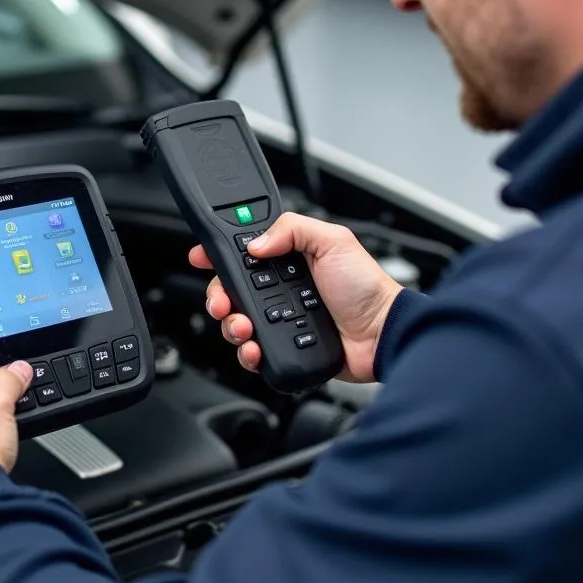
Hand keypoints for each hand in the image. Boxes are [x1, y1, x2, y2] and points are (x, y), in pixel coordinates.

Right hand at [189, 212, 402, 383]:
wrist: (381, 334)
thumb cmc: (366, 287)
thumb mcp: (333, 241)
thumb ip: (293, 229)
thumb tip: (256, 243)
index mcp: (288, 259)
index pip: (243, 253)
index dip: (218, 255)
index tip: (201, 257)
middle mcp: (280, 289)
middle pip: (231, 290)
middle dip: (218, 296)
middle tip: (222, 303)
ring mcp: (281, 319)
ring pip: (237, 322)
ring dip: (232, 326)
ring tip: (244, 328)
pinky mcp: (284, 348)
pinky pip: (253, 351)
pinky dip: (247, 352)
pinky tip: (254, 349)